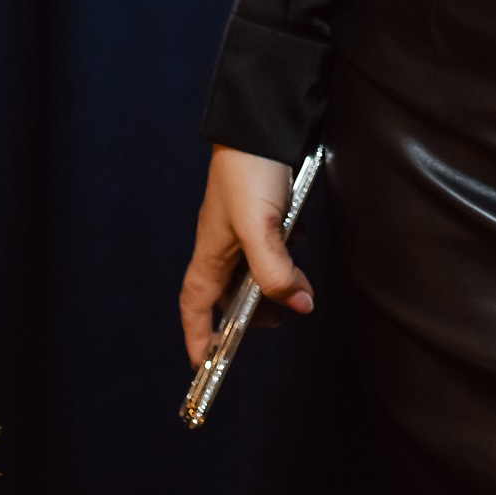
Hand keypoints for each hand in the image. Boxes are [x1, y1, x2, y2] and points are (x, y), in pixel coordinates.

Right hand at [178, 144, 315, 365]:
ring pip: (252, 271)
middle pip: (228, 294)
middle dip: (249, 314)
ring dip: (273, 282)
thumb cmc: (248, 173)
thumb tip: (299, 305)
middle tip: (277, 319)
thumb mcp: (259, 229)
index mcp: (209, 256)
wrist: (260, 125)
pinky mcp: (260, 211)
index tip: (205, 369)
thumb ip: (275, 271)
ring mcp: (239, 229)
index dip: (198, 340)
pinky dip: (285, 252)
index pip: (196, 309)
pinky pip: (270, 245)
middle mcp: (220, 246)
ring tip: (298, 286)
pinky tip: (299, 240)